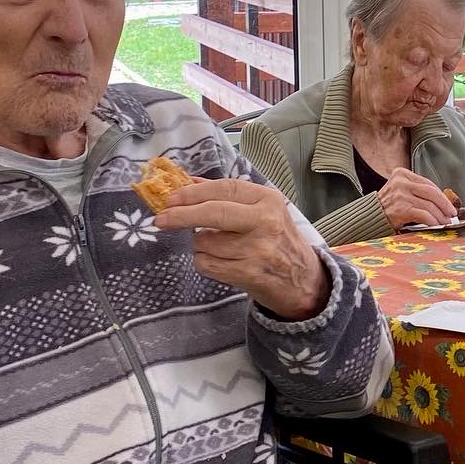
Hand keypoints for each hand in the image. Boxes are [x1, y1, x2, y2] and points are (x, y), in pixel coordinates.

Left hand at [156, 177, 330, 318]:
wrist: (303, 281)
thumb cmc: (278, 241)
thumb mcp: (263, 211)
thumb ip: (229, 195)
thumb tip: (191, 181)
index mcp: (268, 200)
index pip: (225, 188)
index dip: (193, 193)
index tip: (171, 198)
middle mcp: (265, 222)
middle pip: (214, 213)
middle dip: (181, 215)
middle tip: (161, 219)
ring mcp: (257, 250)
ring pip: (205, 242)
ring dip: (200, 245)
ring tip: (217, 248)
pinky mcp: (248, 273)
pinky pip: (207, 264)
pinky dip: (205, 262)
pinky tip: (220, 262)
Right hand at [378, 168, 458, 228]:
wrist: (368, 218)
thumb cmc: (388, 206)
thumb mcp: (400, 191)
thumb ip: (417, 191)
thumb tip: (443, 201)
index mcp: (402, 173)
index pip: (428, 183)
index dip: (441, 195)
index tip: (449, 205)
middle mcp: (401, 182)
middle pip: (431, 192)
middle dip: (445, 204)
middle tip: (452, 214)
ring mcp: (400, 195)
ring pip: (429, 205)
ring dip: (440, 216)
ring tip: (444, 222)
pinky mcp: (401, 209)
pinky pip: (423, 214)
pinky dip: (432, 221)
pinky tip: (436, 225)